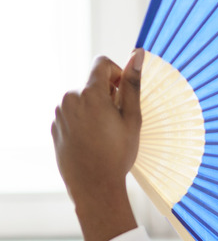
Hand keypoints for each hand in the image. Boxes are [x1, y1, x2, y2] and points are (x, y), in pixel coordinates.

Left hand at [51, 50, 143, 240]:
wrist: (94, 186)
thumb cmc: (118, 154)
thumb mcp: (132, 118)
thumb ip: (133, 84)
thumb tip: (138, 54)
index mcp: (90, 93)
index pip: (102, 63)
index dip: (117, 74)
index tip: (124, 95)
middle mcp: (70, 98)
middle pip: (93, 83)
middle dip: (108, 95)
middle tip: (119, 121)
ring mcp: (60, 113)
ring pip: (83, 99)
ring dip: (96, 108)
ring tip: (106, 134)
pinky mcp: (55, 127)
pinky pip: (73, 115)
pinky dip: (85, 121)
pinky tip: (94, 141)